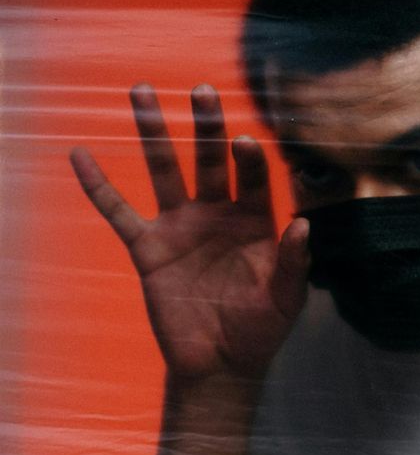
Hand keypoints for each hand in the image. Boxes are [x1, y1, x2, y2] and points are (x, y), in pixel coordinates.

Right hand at [70, 84, 307, 383]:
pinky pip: (118, 212)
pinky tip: (80, 154)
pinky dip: (98, 185)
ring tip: (141, 90)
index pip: (253, 179)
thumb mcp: (286, 299)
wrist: (222, 364)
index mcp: (255, 222)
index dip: (250, 160)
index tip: (245, 141)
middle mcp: (217, 215)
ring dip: (153, 132)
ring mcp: (180, 227)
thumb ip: (293, 262)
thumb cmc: (261, 329)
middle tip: (202, 90)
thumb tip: (305, 225)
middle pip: (209, 160)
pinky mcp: (148, 248)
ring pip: (163, 170)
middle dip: (206, 125)